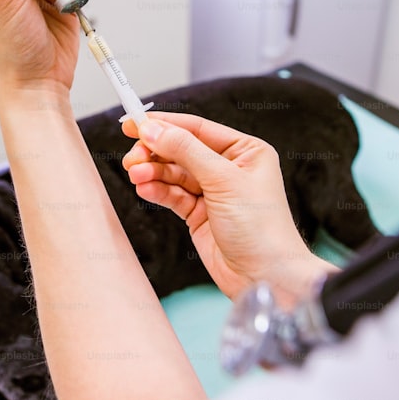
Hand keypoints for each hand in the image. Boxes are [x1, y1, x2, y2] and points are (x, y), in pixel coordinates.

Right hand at [122, 113, 336, 305]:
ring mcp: (213, 192)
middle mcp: (229, 168)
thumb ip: (185, 151)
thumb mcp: (223, 180)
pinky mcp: (199, 214)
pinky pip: (172, 195)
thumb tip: (153, 129)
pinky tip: (144, 188)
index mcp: (245, 151)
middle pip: (181, 150)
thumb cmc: (260, 227)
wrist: (265, 276)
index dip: (164, 125)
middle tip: (133, 156)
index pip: (197, 129)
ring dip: (152, 172)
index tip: (134, 123)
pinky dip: (157, 190)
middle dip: (155, 152)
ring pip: (173, 173)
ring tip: (136, 174)